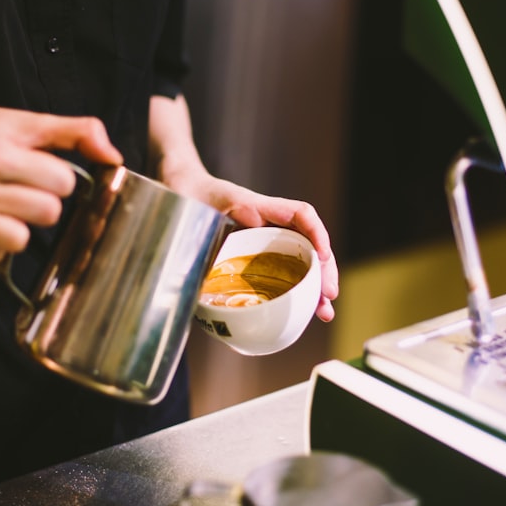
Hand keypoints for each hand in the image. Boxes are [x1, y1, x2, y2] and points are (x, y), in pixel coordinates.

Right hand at [0, 105, 121, 260]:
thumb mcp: (30, 122)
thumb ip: (78, 133)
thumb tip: (114, 159)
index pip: (62, 183)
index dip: (58, 176)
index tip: (39, 167)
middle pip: (47, 214)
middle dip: (43, 200)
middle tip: (22, 185)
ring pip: (20, 241)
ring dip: (22, 224)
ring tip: (7, 202)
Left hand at [162, 169, 338, 322]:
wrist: (178, 191)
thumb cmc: (190, 193)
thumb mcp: (207, 198)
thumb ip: (230, 205)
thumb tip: (255, 218)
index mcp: (262, 208)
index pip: (301, 215)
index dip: (317, 234)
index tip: (322, 257)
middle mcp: (269, 225)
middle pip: (308, 245)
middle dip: (323, 271)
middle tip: (328, 297)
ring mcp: (263, 242)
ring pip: (299, 263)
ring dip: (314, 287)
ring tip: (324, 313)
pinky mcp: (253, 257)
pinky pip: (280, 273)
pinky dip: (293, 293)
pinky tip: (299, 312)